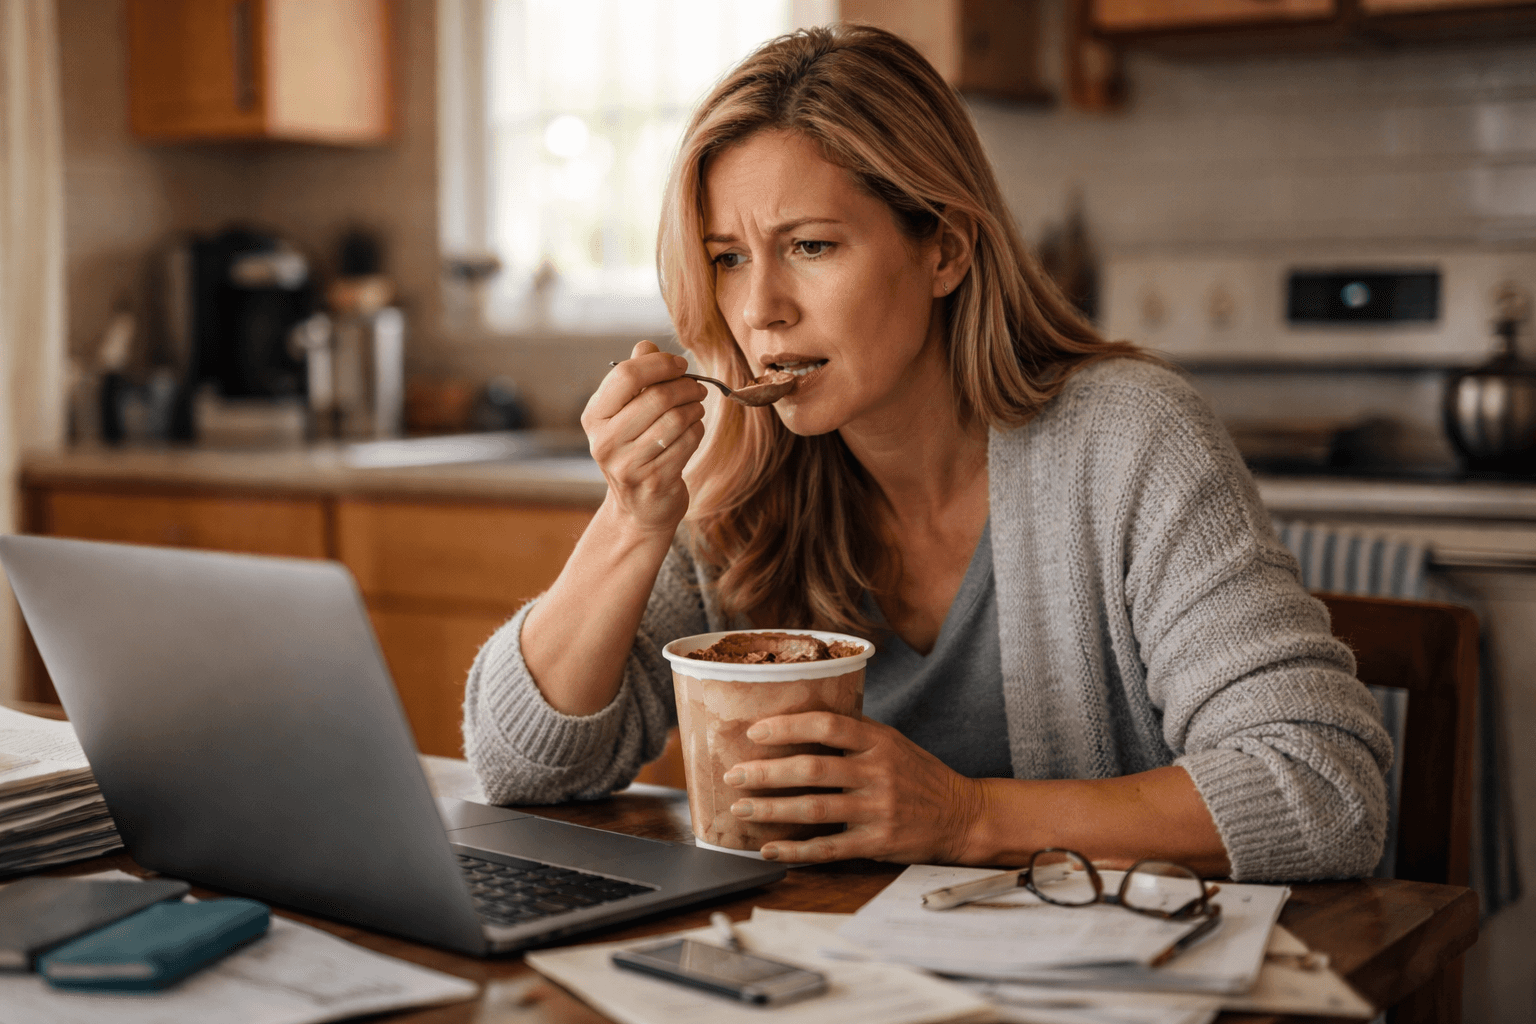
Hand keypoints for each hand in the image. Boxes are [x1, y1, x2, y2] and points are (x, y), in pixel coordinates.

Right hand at [582, 341, 708, 535]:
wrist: (638, 507)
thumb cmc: (634, 449)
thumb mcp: (625, 413)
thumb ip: (635, 377)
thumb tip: (646, 345)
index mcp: (594, 417)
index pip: (625, 375)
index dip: (659, 363)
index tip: (679, 365)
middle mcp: (605, 441)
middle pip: (656, 396)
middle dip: (684, 386)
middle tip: (696, 387)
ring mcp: (628, 464)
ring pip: (676, 419)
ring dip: (694, 408)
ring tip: (696, 407)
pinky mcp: (654, 480)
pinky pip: (687, 442)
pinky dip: (697, 430)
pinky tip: (693, 430)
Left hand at [723, 712, 988, 863]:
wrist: (962, 815)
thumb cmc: (919, 774)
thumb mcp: (893, 741)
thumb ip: (854, 730)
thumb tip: (799, 715)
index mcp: (879, 742)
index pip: (827, 726)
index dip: (787, 727)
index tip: (754, 732)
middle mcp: (878, 773)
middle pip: (812, 770)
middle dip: (765, 772)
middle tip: (734, 774)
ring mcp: (878, 810)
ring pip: (814, 809)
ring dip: (771, 809)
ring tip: (741, 809)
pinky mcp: (877, 844)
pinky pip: (828, 848)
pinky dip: (795, 850)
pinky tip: (769, 848)